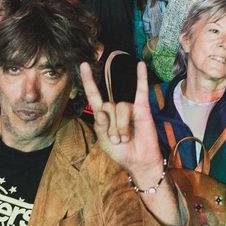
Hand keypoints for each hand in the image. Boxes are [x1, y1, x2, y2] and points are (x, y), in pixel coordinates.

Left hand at [78, 60, 162, 176]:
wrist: (139, 161)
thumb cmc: (121, 152)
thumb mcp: (104, 142)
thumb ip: (100, 126)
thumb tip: (102, 110)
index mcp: (103, 115)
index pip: (94, 95)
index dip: (88, 81)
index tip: (83, 65)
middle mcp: (115, 108)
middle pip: (108, 107)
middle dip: (112, 127)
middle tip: (118, 141)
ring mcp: (129, 107)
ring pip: (121, 108)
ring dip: (122, 127)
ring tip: (126, 138)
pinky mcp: (142, 108)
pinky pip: (141, 91)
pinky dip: (141, 78)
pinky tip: (141, 65)